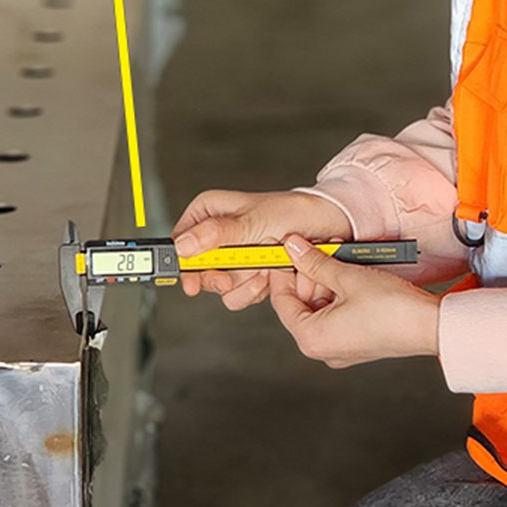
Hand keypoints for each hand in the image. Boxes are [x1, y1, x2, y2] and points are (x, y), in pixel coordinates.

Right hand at [171, 189, 350, 305]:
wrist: (325, 226)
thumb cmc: (291, 211)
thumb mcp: (252, 219)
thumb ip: (218, 233)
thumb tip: (184, 246)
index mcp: (209, 212)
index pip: (181, 242)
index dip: (183, 264)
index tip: (193, 281)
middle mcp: (217, 235)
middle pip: (198, 271)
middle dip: (221, 277)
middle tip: (234, 276)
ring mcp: (233, 257)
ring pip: (220, 287)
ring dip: (244, 283)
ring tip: (263, 269)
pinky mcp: (248, 274)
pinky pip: (239, 295)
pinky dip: (256, 290)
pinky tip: (270, 275)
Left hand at [268, 233, 440, 367]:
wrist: (430, 325)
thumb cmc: (391, 308)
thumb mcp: (347, 276)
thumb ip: (315, 262)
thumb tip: (293, 248)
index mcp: (311, 338)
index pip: (282, 301)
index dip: (282, 271)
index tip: (285, 250)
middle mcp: (322, 347)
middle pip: (302, 302)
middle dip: (310, 271)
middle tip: (321, 245)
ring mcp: (340, 346)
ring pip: (321, 304)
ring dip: (328, 276)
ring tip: (340, 253)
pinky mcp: (356, 340)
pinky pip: (337, 311)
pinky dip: (340, 289)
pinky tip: (350, 269)